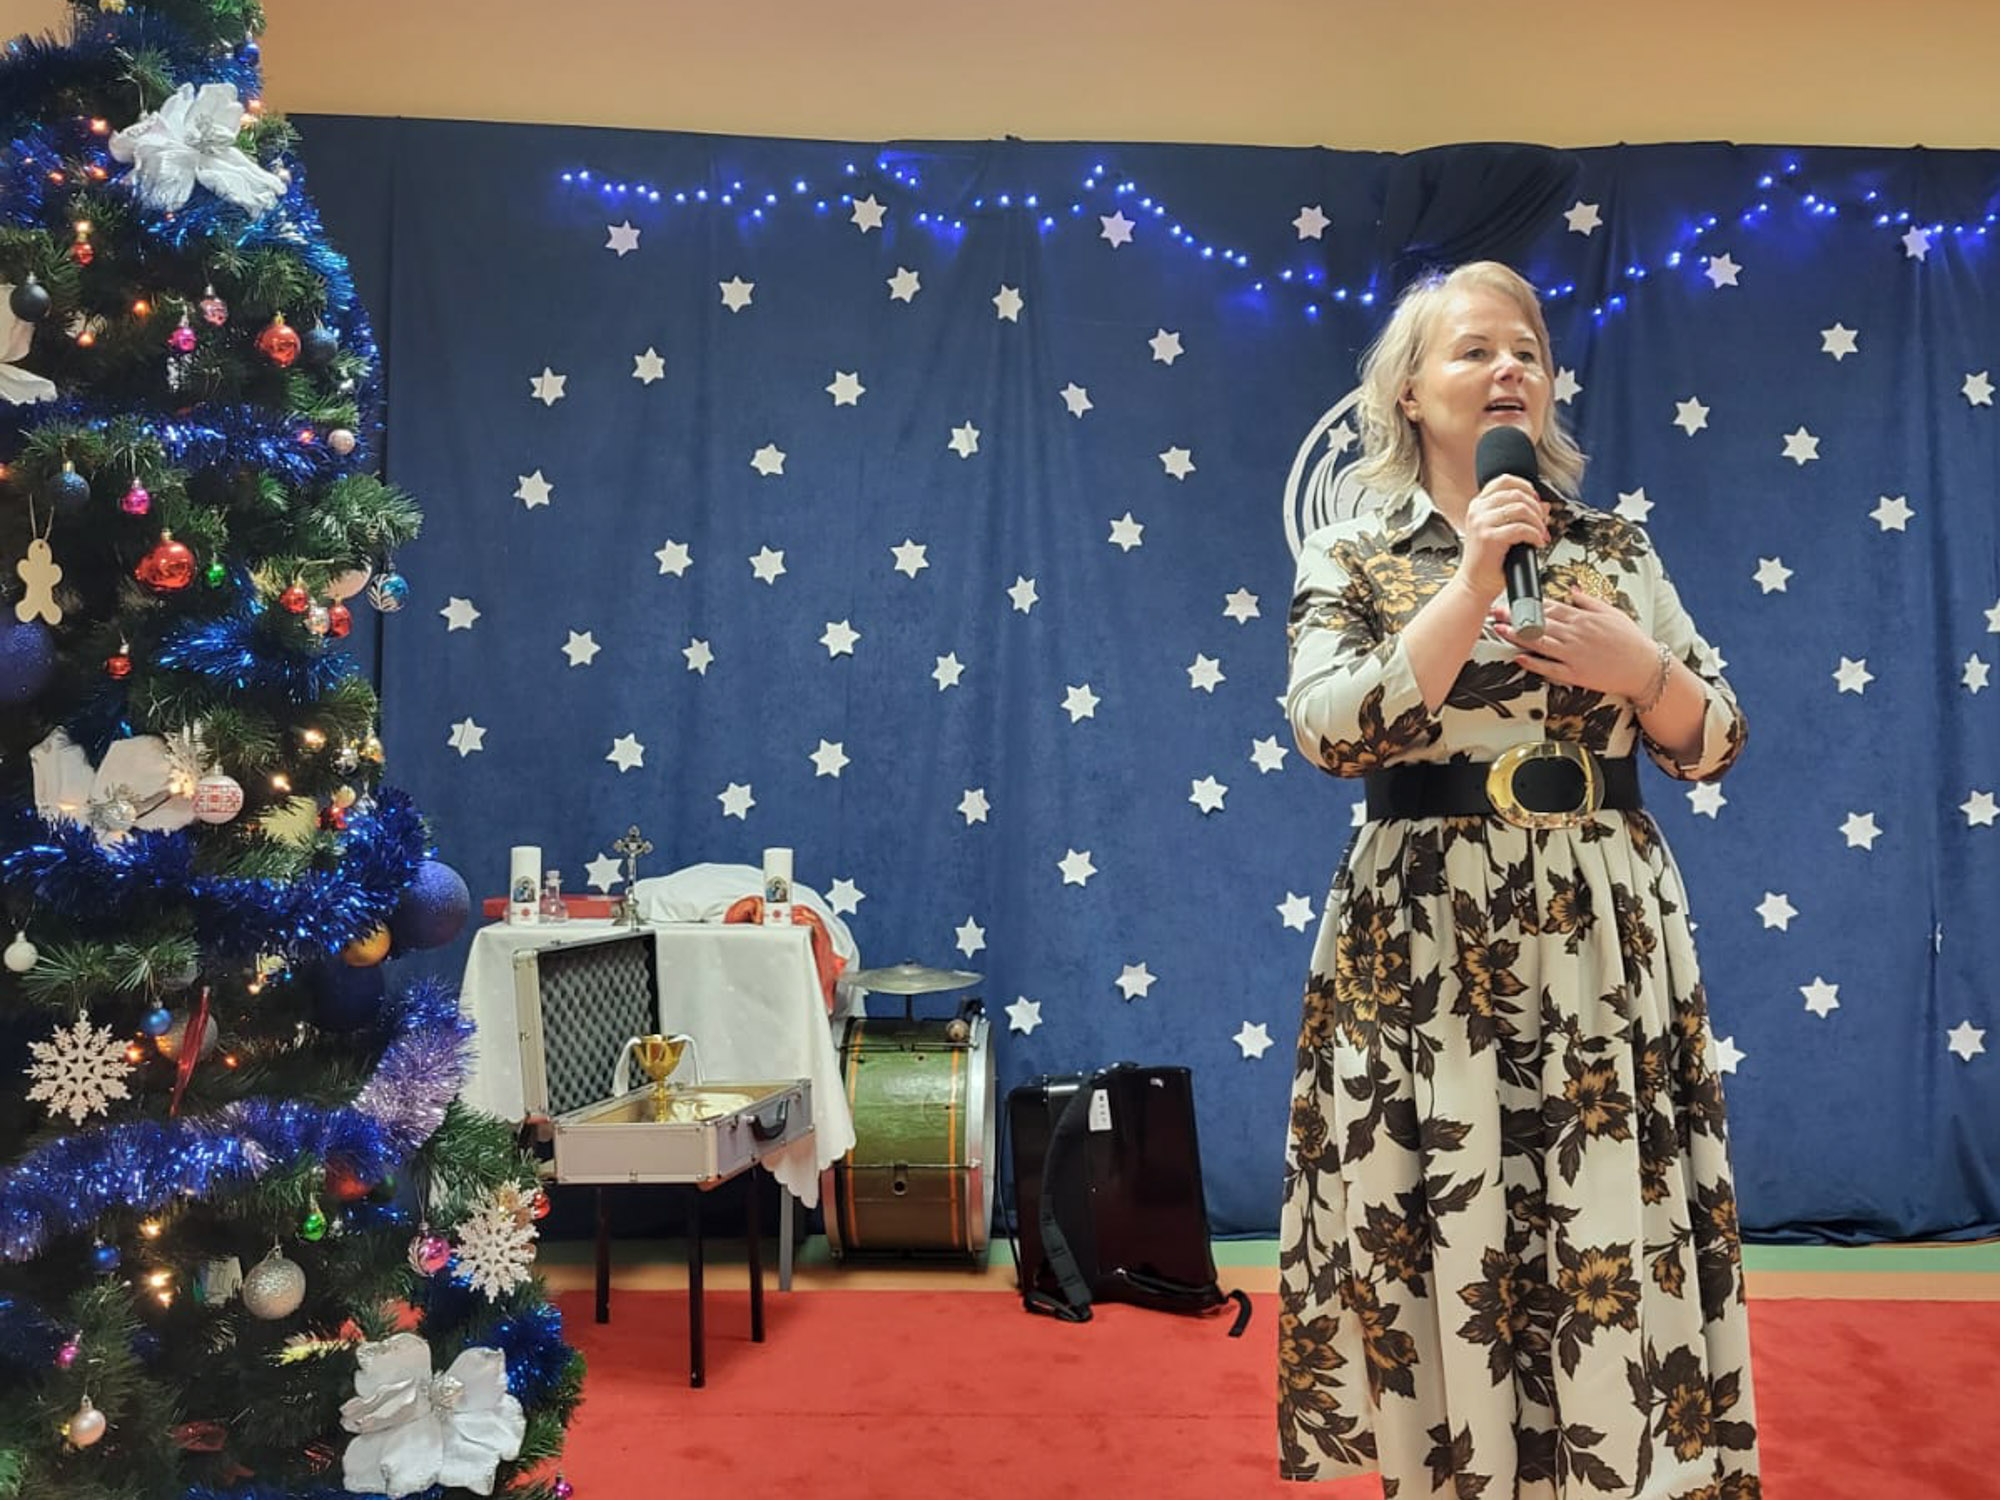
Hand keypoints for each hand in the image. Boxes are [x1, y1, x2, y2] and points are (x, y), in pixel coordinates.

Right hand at [1455, 476, 1547, 603]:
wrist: (1475, 584)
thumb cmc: (1488, 562)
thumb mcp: (1502, 532)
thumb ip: (1520, 516)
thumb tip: (1545, 506)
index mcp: (1478, 505)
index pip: (1505, 481)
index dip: (1526, 487)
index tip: (1536, 500)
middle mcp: (1477, 511)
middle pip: (1517, 493)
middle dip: (1536, 508)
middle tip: (1542, 522)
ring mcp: (1481, 523)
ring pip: (1521, 508)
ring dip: (1538, 522)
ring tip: (1540, 534)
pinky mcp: (1488, 537)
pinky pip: (1522, 528)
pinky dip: (1535, 535)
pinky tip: (1536, 543)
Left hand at [1492, 589, 1655, 697]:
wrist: (1645, 668)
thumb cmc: (1631, 641)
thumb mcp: (1613, 613)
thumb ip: (1589, 601)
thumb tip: (1572, 590)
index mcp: (1583, 618)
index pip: (1550, 607)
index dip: (1528, 604)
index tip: (1511, 600)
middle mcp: (1576, 634)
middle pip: (1540, 623)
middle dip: (1516, 617)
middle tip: (1496, 613)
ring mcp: (1575, 654)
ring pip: (1541, 643)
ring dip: (1518, 637)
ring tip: (1500, 631)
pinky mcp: (1576, 674)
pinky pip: (1551, 668)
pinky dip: (1534, 663)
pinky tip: (1519, 658)